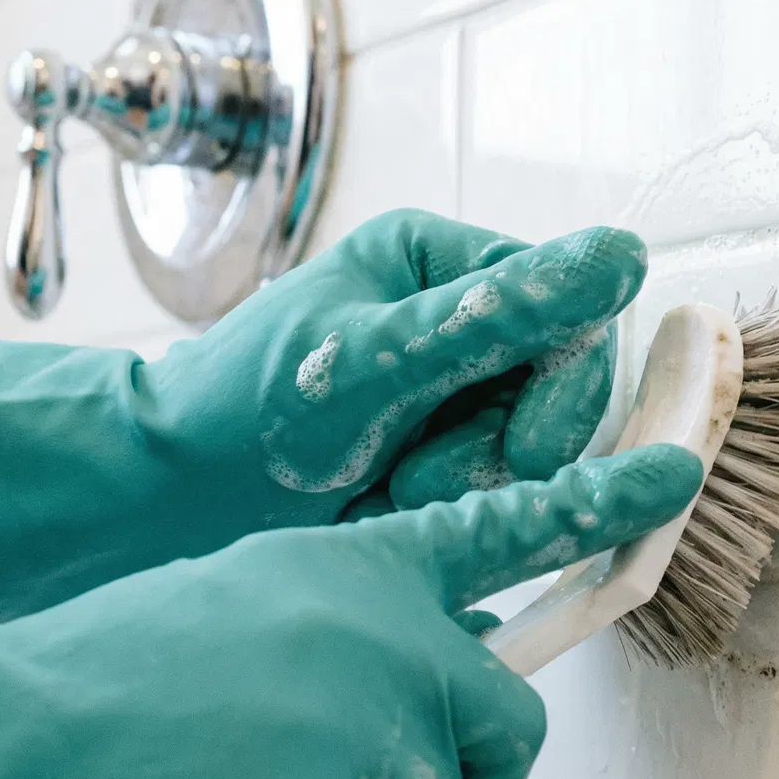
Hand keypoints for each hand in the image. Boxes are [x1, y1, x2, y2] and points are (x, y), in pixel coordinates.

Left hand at [0, 211, 647, 642]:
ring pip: (541, 456)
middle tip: (423, 480)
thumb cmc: (238, 414)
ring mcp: (455, 401)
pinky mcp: (446, 469)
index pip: (571, 316)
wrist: (162, 505)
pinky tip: (391, 513)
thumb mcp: (368, 362)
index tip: (524, 448)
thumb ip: (492, 316)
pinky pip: (507, 498)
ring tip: (387, 496)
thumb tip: (616, 259)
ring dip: (474, 489)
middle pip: (565, 394)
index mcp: (444, 264)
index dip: (565, 390)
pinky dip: (459, 519)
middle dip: (503, 450)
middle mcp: (460, 326)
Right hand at [0, 445, 702, 778]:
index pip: (497, 528)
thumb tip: (406, 699)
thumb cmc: (80, 697)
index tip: (669, 467)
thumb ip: (336, 637)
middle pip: (506, 737)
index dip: (593, 501)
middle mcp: (378, 639)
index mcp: (347, 572)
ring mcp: (365, 737)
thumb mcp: (229, 616)